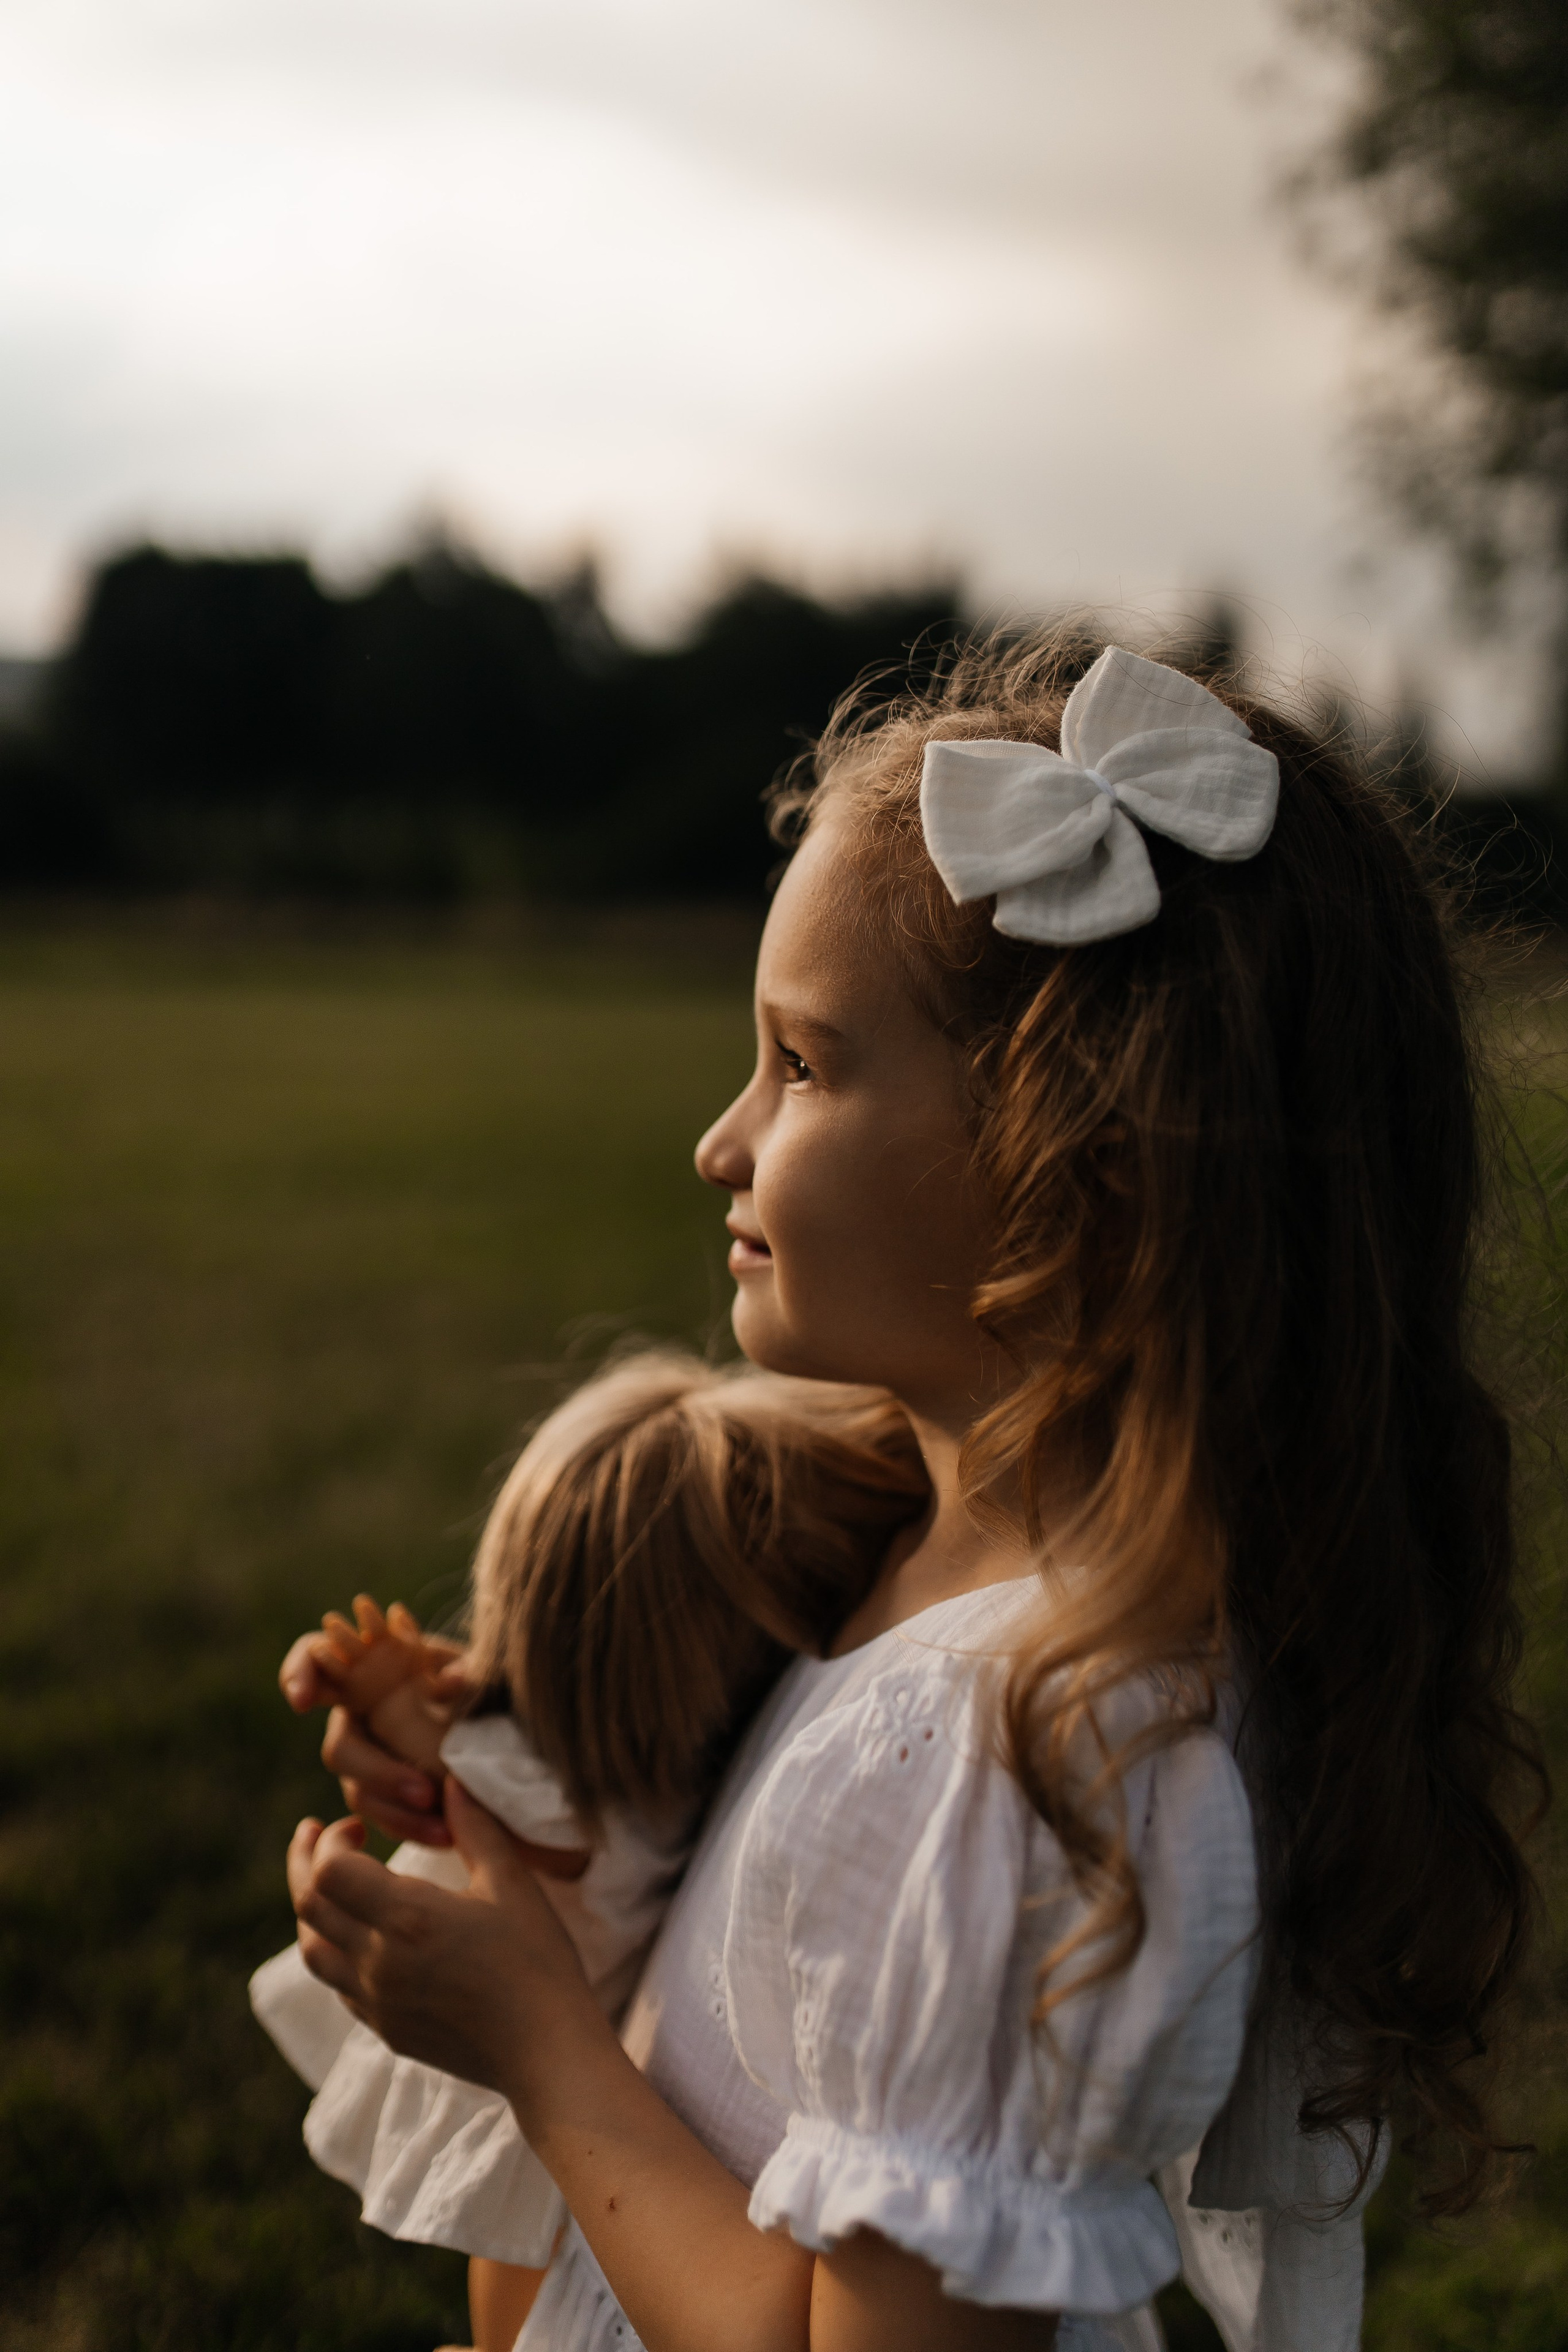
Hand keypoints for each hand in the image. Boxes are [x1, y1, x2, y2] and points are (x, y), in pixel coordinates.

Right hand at [280, 1602, 469, 1842]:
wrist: (492, 1721)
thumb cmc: (469, 1679)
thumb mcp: (468, 1665)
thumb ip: (459, 1668)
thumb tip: (456, 1681)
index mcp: (365, 1672)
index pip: (314, 1656)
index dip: (299, 1673)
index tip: (302, 1703)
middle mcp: (356, 1717)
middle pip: (341, 1749)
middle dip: (379, 1773)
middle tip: (425, 1792)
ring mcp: (366, 1760)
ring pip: (360, 1793)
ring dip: (398, 1813)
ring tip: (443, 1830)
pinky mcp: (384, 1795)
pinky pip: (385, 1818)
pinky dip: (412, 1829)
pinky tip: (446, 1838)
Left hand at [289, 1778, 602, 2104]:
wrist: (546, 2051)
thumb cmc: (536, 1960)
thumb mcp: (512, 1883)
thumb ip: (474, 1829)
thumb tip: (450, 1782)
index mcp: (407, 1918)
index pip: (328, 1872)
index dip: (331, 1841)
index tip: (358, 1826)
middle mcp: (378, 1963)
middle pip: (307, 1907)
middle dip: (303, 1863)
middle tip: (313, 1835)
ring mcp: (377, 2002)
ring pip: (312, 1951)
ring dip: (310, 1910)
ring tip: (323, 1883)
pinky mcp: (386, 2030)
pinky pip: (339, 1985)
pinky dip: (334, 1950)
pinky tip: (357, 1935)